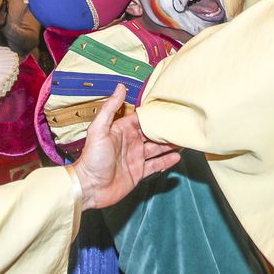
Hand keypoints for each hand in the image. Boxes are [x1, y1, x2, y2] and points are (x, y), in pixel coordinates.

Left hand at [69, 86, 181, 210]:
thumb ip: (110, 108)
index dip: (154, 115)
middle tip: (181, 124)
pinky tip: (176, 157)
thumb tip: (121, 87)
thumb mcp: (99, 130)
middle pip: (152, 133)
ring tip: (184, 139)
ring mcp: (135, 158)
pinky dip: (166, 161)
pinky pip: (155, 165)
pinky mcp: (138, 172)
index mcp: (122, 130)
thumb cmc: (92, 158)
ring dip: (169, 144)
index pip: (141, 119)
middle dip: (166, 130)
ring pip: (157, 148)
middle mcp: (130, 143)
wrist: (90, 187)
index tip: (169, 108)